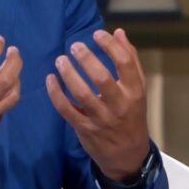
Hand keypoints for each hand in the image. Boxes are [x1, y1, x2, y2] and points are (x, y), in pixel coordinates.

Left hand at [46, 28, 149, 181]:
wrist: (128, 156)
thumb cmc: (131, 115)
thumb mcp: (137, 89)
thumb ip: (129, 60)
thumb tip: (118, 32)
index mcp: (134, 92)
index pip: (125, 64)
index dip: (110, 46)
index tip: (97, 34)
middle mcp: (119, 105)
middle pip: (102, 78)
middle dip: (86, 58)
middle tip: (74, 46)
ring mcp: (101, 119)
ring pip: (82, 94)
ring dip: (69, 74)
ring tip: (60, 60)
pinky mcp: (84, 129)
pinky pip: (67, 109)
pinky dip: (56, 94)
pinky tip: (50, 79)